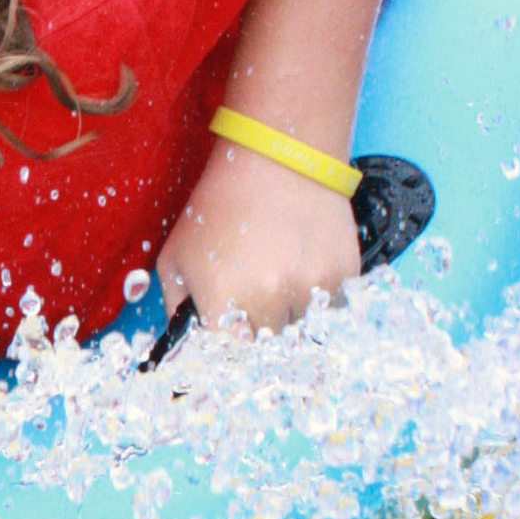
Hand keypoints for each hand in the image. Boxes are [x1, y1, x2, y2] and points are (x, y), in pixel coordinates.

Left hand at [159, 137, 360, 332]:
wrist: (276, 160)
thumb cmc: (218, 206)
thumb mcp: (176, 254)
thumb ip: (176, 305)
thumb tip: (186, 342)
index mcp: (222, 299)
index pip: (225, 358)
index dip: (224, 351)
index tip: (226, 341)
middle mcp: (268, 301)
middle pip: (265, 350)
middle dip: (255, 333)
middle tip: (251, 300)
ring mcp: (310, 291)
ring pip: (301, 334)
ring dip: (289, 317)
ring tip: (277, 275)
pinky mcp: (343, 278)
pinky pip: (331, 314)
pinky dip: (318, 302)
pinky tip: (302, 268)